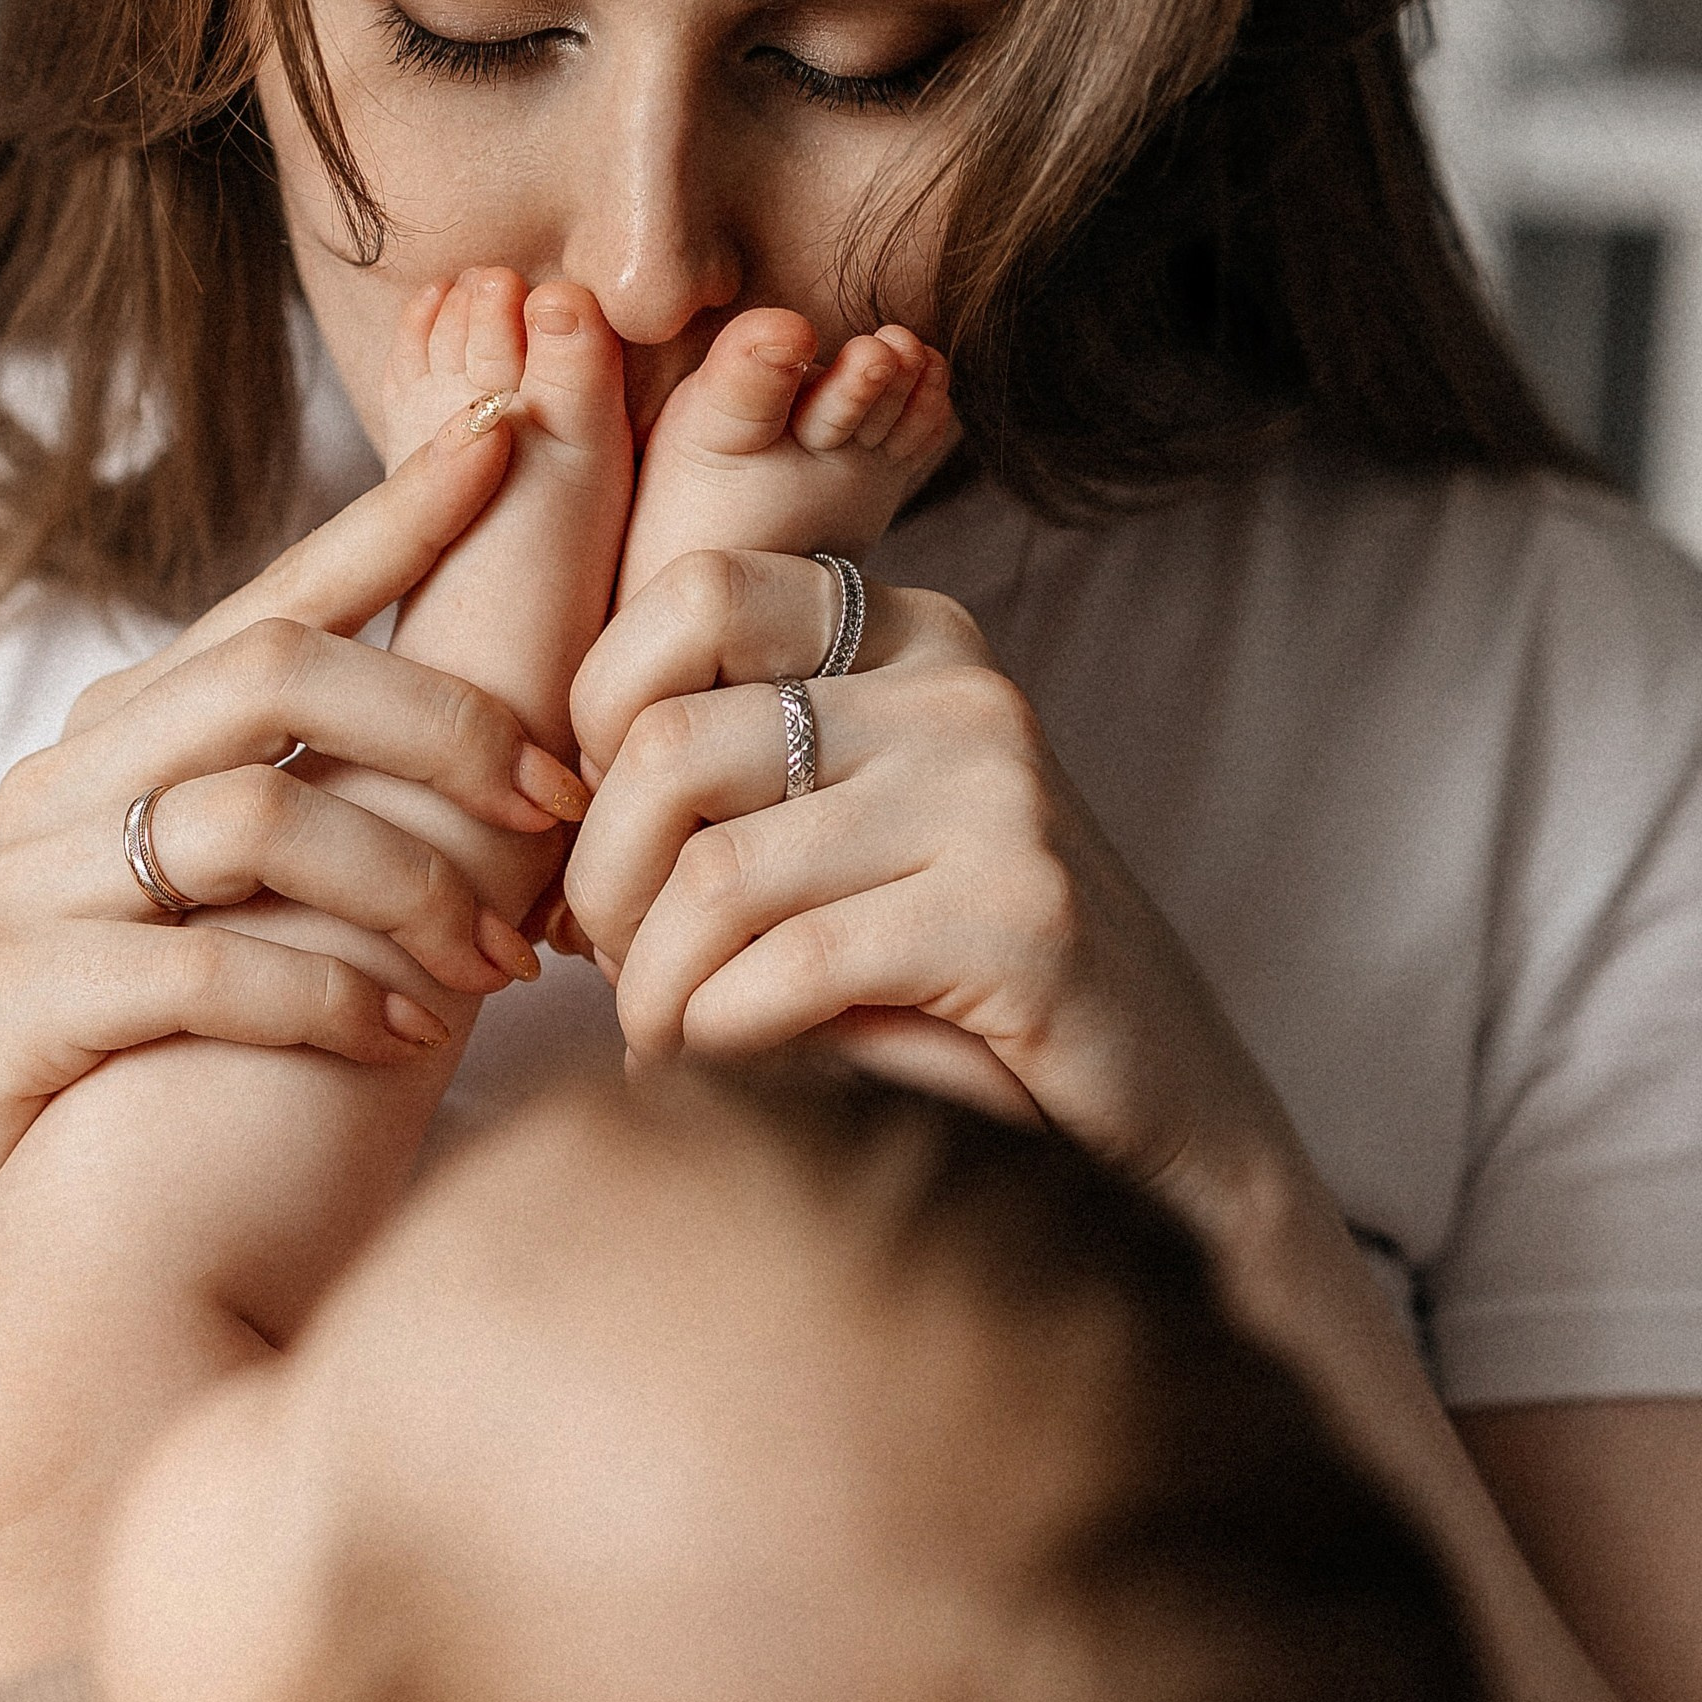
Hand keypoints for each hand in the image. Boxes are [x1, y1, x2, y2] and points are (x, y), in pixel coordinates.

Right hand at [0, 404, 588, 1243]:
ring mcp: (23, 895)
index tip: (512, 438)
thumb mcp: (283, 919)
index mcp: (128, 738)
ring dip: (408, 885)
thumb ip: (355, 810)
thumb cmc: (199, 1077)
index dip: (393, 516)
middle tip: (559, 803)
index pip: (278, 596)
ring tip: (502, 961)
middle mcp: (62, 788)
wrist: (34, 1258)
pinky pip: (195, 970)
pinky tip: (406, 1036)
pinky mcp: (12, 1012)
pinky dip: (326, 996)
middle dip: (442, 723)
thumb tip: (525, 724)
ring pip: (249, 818)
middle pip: (270, 673)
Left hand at [567, 552, 1308, 1251]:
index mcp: (912, 637)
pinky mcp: (1017, 919)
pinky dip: (717, 1037)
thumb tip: (547, 786)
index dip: (601, 719)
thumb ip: (735, 775)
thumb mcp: (845, 837)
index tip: (610, 835)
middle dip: (598, 884)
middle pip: (671, 746)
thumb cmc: (954, 982)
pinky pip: (787, 970)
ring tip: (658, 1037)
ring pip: (714, 877)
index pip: (694, 592)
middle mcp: (961, 690)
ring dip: (649, 987)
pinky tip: (722, 1069)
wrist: (1154, 1109)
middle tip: (607, 967)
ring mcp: (1000, 797)